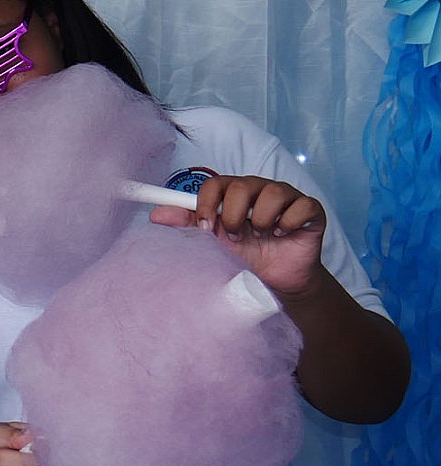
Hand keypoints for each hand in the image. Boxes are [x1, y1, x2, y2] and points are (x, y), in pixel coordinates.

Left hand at [149, 175, 325, 298]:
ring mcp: (286, 198)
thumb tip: (156, 215)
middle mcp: (258, 190)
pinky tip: (282, 235)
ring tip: (261, 236)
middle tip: (236, 237)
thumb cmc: (244, 258)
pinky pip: (303, 205)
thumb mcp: (212, 245)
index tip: (205, 227)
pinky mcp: (310, 210)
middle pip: (241, 185)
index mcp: (231, 195)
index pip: (214, 184)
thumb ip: (186, 227)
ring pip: (274, 191)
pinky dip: (289, 222)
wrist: (277, 282)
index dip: (207, 203)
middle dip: (234, 215)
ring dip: (262, 219)